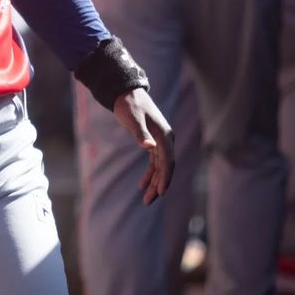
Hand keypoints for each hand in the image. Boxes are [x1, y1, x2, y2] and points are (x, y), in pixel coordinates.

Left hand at [112, 88, 173, 204]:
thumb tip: (150, 147)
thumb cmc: (129, 104)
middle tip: (148, 201)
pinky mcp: (154, 142)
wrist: (126, 92)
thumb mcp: (133, 118)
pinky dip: (150, 173)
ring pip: (160, 167)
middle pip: (165, 167)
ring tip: (146, 199)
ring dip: (154, 182)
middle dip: (158, 185)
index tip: (161, 193)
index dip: (165, 178)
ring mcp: (161, 141)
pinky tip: (142, 185)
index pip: (168, 161)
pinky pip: (155, 162)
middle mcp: (166, 140)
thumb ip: (141, 133)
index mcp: (165, 135)